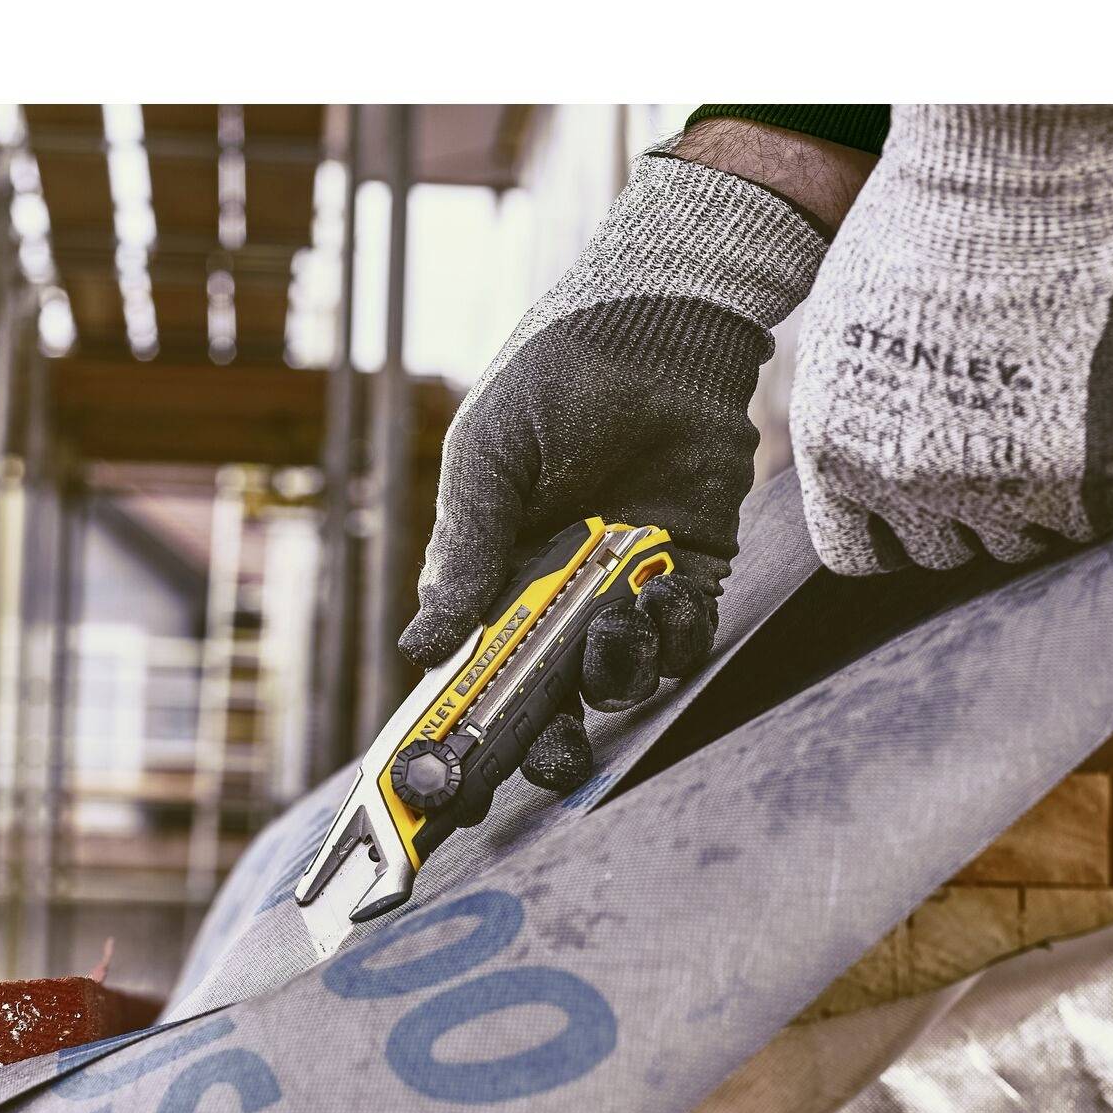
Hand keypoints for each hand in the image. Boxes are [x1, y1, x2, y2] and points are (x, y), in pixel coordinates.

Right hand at [399, 145, 827, 797]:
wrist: (656, 328)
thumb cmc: (551, 384)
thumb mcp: (487, 460)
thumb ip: (464, 552)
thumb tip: (422, 645)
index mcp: (492, 579)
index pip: (470, 673)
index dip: (460, 732)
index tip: (451, 784)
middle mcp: (556, 600)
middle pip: (546, 702)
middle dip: (545, 743)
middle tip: (549, 753)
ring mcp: (624, 592)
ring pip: (617, 679)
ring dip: (615, 673)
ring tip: (615, 623)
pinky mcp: (691, 573)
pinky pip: (682, 639)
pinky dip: (672, 637)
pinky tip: (660, 595)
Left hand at [790, 105, 1112, 574]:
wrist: (1006, 166)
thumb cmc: (928, 225)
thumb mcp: (848, 334)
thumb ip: (861, 415)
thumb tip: (874, 470)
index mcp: (833, 451)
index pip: (857, 553)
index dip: (897, 529)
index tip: (928, 496)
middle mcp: (900, 480)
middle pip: (944, 551)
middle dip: (970, 508)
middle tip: (1002, 439)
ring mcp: (988, 479)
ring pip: (1021, 543)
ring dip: (1037, 496)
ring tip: (1049, 416)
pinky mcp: (1075, 466)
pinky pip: (1090, 517)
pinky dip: (1099, 481)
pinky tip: (1094, 418)